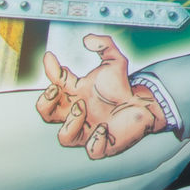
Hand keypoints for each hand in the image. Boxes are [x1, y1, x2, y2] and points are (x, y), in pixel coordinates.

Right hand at [37, 34, 166, 160]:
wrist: (143, 102)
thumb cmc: (122, 86)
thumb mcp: (115, 61)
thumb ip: (104, 45)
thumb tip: (88, 39)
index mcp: (74, 94)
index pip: (54, 84)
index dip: (50, 70)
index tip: (51, 57)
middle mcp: (76, 114)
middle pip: (47, 115)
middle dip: (46, 103)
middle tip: (56, 90)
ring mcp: (88, 131)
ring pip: (64, 137)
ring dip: (70, 123)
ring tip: (82, 107)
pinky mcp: (103, 144)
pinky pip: (92, 151)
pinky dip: (96, 141)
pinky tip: (104, 128)